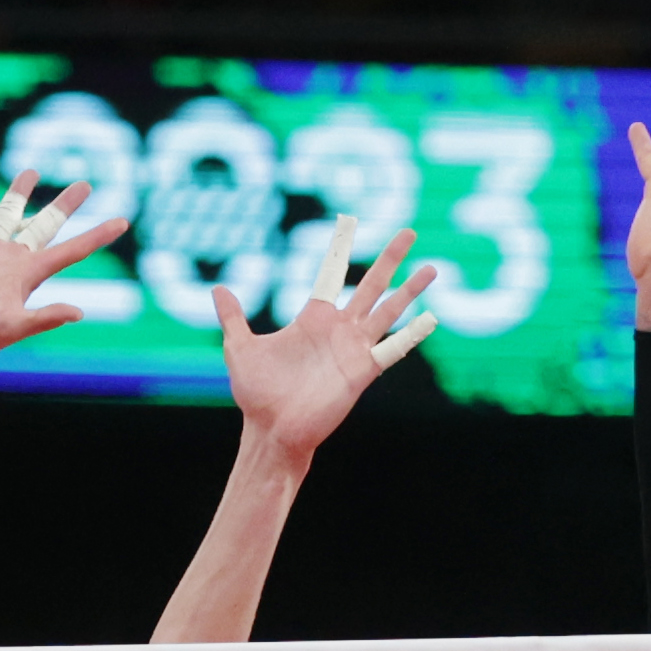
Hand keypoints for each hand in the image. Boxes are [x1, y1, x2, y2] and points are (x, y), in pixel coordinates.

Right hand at [0, 170, 129, 373]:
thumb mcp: (12, 327)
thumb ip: (43, 318)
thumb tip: (78, 313)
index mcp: (28, 275)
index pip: (71, 251)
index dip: (97, 236)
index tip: (123, 222)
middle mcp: (11, 263)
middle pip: (44, 225)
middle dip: (65, 205)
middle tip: (87, 185)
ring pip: (6, 216)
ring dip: (18, 195)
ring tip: (31, 171)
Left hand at [212, 219, 436, 462]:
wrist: (271, 431)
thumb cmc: (257, 395)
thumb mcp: (240, 348)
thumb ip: (233, 318)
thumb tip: (218, 288)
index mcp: (313, 317)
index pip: (332, 273)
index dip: (342, 247)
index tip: (351, 220)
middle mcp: (339, 329)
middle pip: (371, 284)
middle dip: (390, 258)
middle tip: (409, 232)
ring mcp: (354, 349)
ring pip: (388, 310)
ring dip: (409, 290)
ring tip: (431, 269)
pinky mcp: (362, 371)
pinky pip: (392, 349)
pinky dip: (412, 335)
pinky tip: (430, 318)